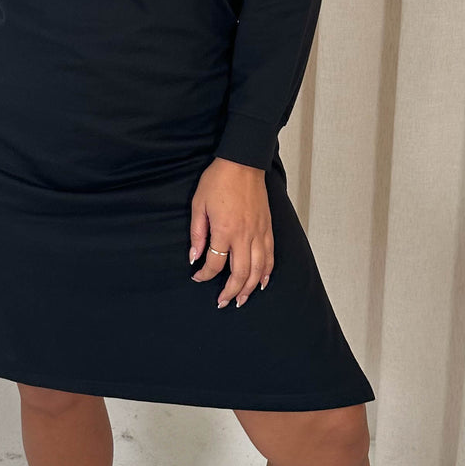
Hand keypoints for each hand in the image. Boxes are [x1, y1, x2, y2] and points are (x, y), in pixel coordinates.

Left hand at [188, 158, 273, 308]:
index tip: (197, 277)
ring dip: (250, 288)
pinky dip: (267, 272)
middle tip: (223, 302)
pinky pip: (270, 256)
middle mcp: (244, 236)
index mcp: (224, 231)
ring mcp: (259, 233)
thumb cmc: (218, 181)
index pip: (215, 263)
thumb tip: (194, 258)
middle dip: (231, 292)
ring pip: (258, 270)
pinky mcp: (268, 228)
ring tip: (242, 300)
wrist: (242, 163)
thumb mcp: (198, 205)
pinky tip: (262, 282)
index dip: (204, 275)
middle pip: (240, 274)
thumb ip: (197, 234)